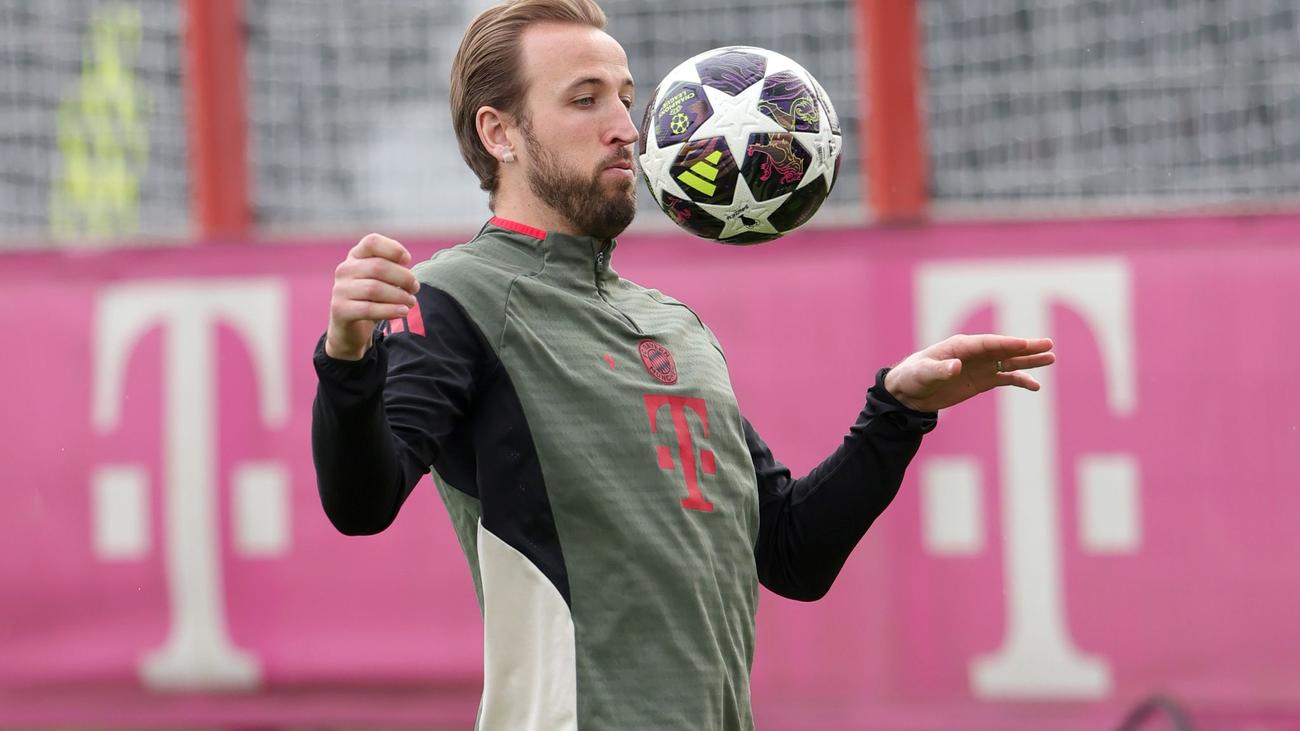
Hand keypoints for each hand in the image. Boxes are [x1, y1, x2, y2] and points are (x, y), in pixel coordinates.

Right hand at [325, 233, 419, 360]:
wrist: (352, 328)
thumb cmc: (373, 299)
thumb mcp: (382, 279)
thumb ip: (392, 268)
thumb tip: (406, 267)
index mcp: (355, 256)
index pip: (372, 242)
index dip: (393, 249)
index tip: (407, 260)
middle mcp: (344, 269)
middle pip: (378, 267)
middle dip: (403, 278)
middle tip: (415, 288)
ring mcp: (340, 289)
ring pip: (375, 289)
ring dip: (399, 296)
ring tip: (411, 302)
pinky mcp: (339, 310)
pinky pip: (368, 308)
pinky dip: (390, 310)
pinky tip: (403, 311)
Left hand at [883, 334, 1055, 411]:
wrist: (909, 393)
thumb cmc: (913, 377)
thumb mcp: (923, 374)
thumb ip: (940, 370)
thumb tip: (956, 366)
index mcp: (960, 345)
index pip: (987, 343)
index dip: (1005, 343)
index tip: (1024, 344)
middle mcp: (974, 354)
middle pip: (1004, 348)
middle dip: (1026, 347)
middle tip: (1048, 345)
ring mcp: (980, 367)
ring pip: (1009, 362)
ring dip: (1029, 361)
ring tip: (1051, 358)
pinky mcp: (982, 381)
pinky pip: (1005, 379)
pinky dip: (1020, 381)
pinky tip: (1035, 386)